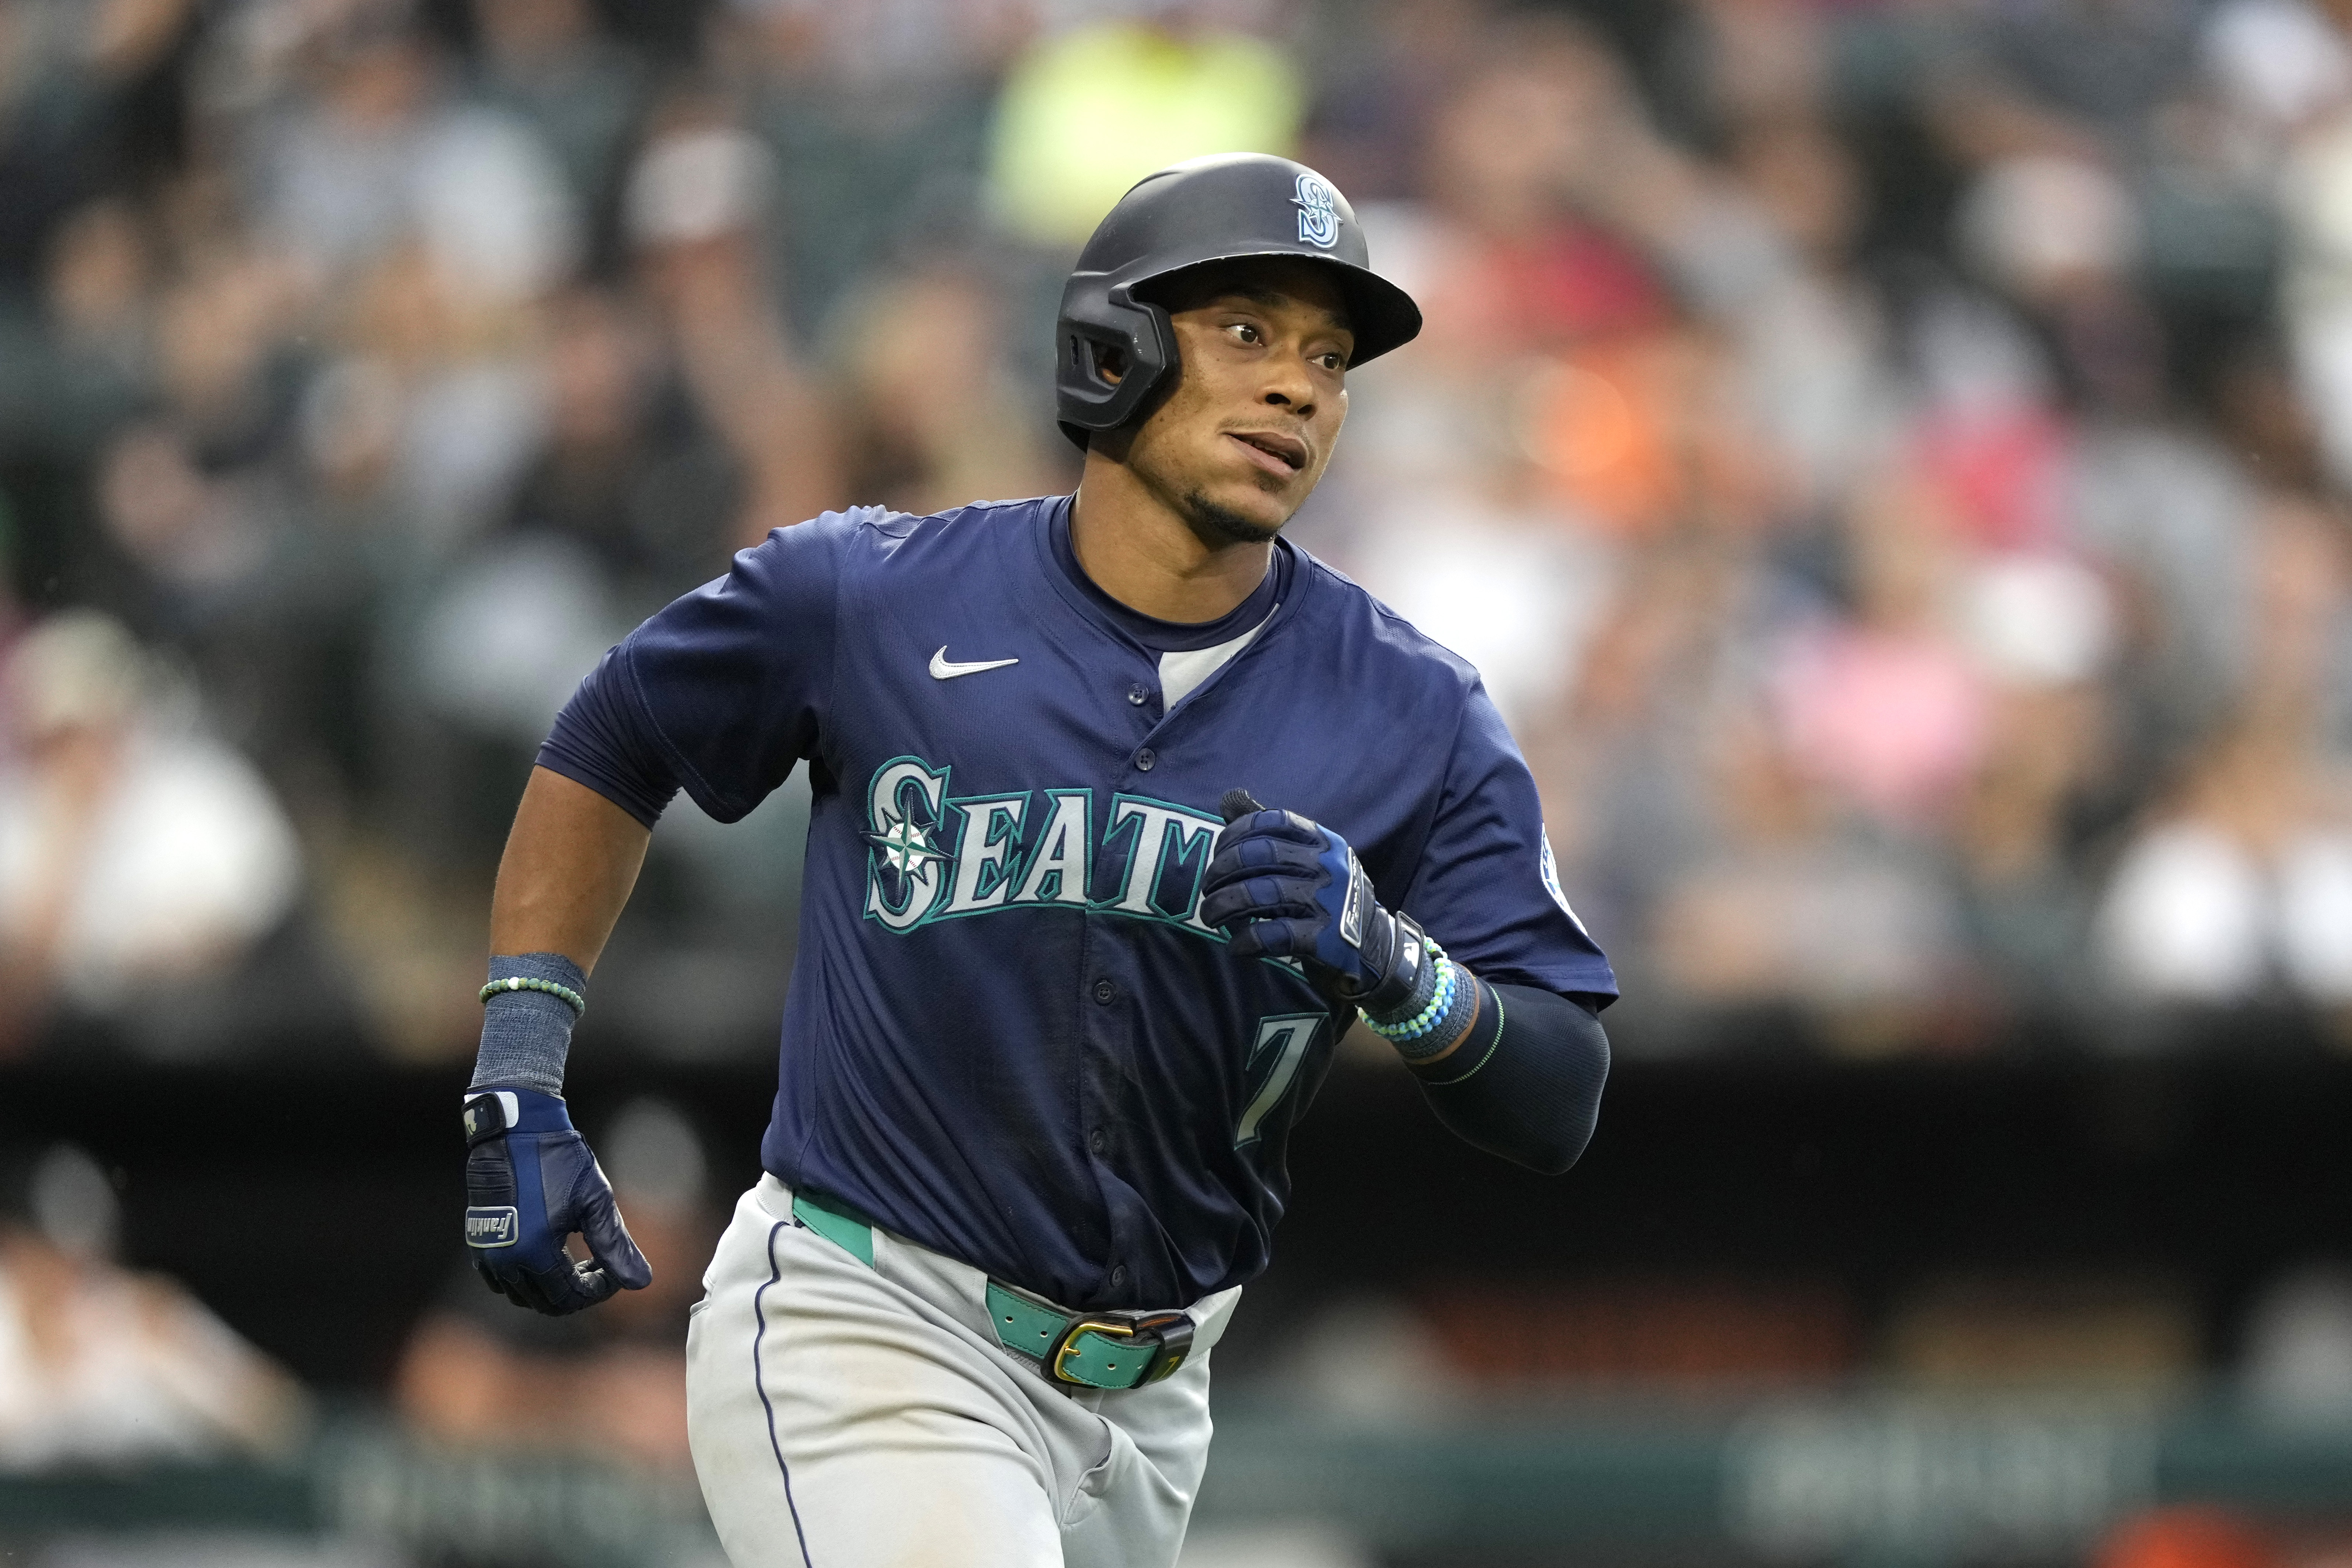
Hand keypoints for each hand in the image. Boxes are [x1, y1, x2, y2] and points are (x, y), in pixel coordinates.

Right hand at [463, 1088, 650, 1314]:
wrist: (515, 1128)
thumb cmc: (557, 1159)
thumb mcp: (595, 1201)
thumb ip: (615, 1246)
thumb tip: (641, 1282)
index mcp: (535, 1253)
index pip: (571, 1297)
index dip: (599, 1290)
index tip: (614, 1271)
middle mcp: (506, 1261)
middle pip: (546, 1302)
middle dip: (578, 1292)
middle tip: (600, 1267)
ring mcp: (487, 1253)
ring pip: (523, 1295)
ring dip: (553, 1287)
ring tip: (578, 1260)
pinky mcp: (478, 1241)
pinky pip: (502, 1280)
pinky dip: (527, 1278)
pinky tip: (550, 1254)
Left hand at [1200, 803, 1424, 1012]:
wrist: (1375, 946)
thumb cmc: (1330, 896)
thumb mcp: (1311, 857)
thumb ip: (1271, 831)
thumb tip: (1228, 797)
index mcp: (1324, 841)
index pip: (1272, 821)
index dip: (1235, 833)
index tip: (1218, 852)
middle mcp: (1328, 865)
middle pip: (1260, 855)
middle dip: (1221, 870)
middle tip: (1208, 888)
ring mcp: (1328, 901)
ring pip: (1260, 893)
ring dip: (1224, 905)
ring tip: (1211, 916)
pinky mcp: (1324, 939)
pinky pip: (1273, 935)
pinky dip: (1246, 941)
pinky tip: (1236, 946)